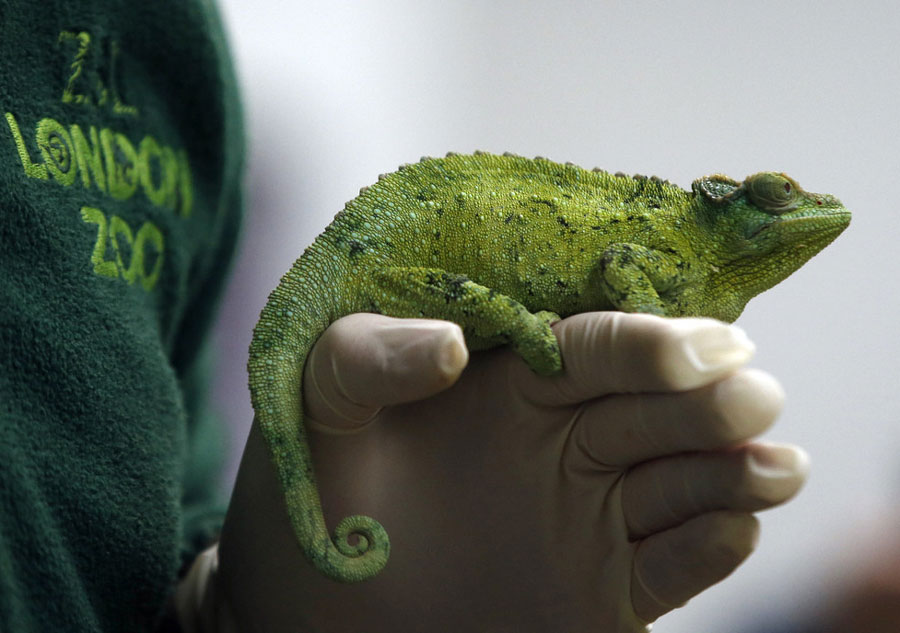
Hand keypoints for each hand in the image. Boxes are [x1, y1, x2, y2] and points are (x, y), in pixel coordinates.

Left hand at [209, 312, 807, 631]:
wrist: (310, 611)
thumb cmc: (309, 495)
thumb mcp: (316, 405)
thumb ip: (366, 358)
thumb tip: (456, 346)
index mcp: (512, 379)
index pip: (594, 346)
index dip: (645, 343)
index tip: (692, 348)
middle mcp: (564, 438)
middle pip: (656, 407)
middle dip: (707, 398)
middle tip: (750, 394)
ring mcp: (589, 514)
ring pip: (681, 480)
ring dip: (732, 470)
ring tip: (775, 465)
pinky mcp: (603, 589)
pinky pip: (670, 564)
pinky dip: (709, 547)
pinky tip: (734, 526)